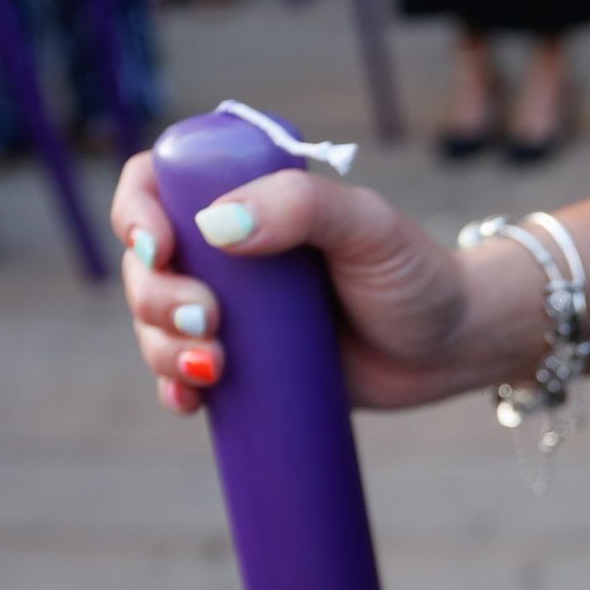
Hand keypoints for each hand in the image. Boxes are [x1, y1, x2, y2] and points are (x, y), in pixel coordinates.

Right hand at [109, 152, 536, 414]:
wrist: (453, 347)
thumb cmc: (418, 276)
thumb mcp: (368, 228)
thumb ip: (302, 207)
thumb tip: (216, 225)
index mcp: (247, 198)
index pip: (156, 186)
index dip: (136, 214)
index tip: (159, 249)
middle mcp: (229, 252)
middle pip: (148, 266)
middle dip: (157, 298)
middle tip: (212, 322)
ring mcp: (234, 312)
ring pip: (158, 325)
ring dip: (162, 347)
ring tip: (213, 368)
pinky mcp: (247, 366)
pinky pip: (186, 378)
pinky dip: (176, 390)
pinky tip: (188, 403)